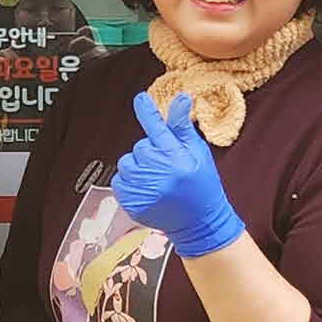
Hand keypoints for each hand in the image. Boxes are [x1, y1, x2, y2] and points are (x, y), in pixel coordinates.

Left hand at [112, 94, 246, 258]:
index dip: (147, 111)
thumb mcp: (198, 153)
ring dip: (138, 168)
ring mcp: (141, 187)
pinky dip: (130, 183)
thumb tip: (181, 98)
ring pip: (127, 163)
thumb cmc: (201, 186)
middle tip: (167, 166)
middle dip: (151, 152)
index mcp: (175, 156)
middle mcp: (156, 171)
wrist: (198, 224)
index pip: (156, 126)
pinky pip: (119, 180)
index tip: (140, 99)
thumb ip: (183, 127)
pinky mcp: (130, 200)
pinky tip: (148, 190)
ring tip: (157, 180)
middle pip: (140, 147)